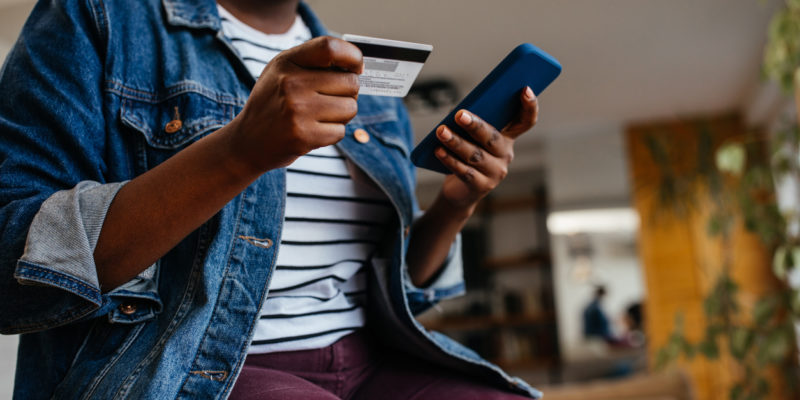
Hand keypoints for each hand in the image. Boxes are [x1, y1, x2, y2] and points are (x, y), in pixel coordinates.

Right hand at [229, 36, 362, 174]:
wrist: (248, 142)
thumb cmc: (273, 103)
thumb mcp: (282, 72)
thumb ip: (314, 62)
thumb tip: (357, 66)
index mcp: (287, 62)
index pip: (330, 48)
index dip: (353, 56)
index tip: (356, 67)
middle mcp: (291, 84)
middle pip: (350, 83)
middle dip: (349, 93)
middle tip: (331, 99)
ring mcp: (297, 111)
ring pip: (350, 108)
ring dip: (342, 115)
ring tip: (320, 116)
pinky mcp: (304, 136)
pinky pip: (340, 131)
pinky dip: (332, 133)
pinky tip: (313, 131)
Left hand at [435, 86, 538, 211]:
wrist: (460, 190)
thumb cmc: (466, 155)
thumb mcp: (471, 137)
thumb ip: (470, 122)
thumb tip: (458, 112)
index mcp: (508, 137)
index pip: (526, 121)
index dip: (529, 106)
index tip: (525, 89)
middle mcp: (506, 154)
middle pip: (493, 137)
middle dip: (476, 125)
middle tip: (459, 114)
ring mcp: (495, 172)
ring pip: (475, 154)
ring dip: (456, 142)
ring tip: (441, 131)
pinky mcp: (481, 186)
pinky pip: (465, 171)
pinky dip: (450, 160)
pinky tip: (439, 150)